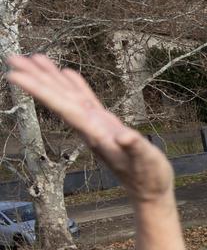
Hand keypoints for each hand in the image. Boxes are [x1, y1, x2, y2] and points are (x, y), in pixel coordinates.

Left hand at [6, 55, 173, 205]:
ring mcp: (96, 125)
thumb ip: (136, 148)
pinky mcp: (105, 125)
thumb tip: (126, 137)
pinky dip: (76, 85)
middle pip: (58, 98)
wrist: (149, 191)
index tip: (14, 76)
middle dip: (36, 78)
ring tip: (35, 58)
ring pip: (68, 96)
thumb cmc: (149, 177)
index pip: (62, 107)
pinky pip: (86, 100)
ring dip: (51, 78)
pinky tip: (67, 74)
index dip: (39, 90)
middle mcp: (89, 127)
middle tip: (13, 58)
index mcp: (94, 132)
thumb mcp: (147, 162)